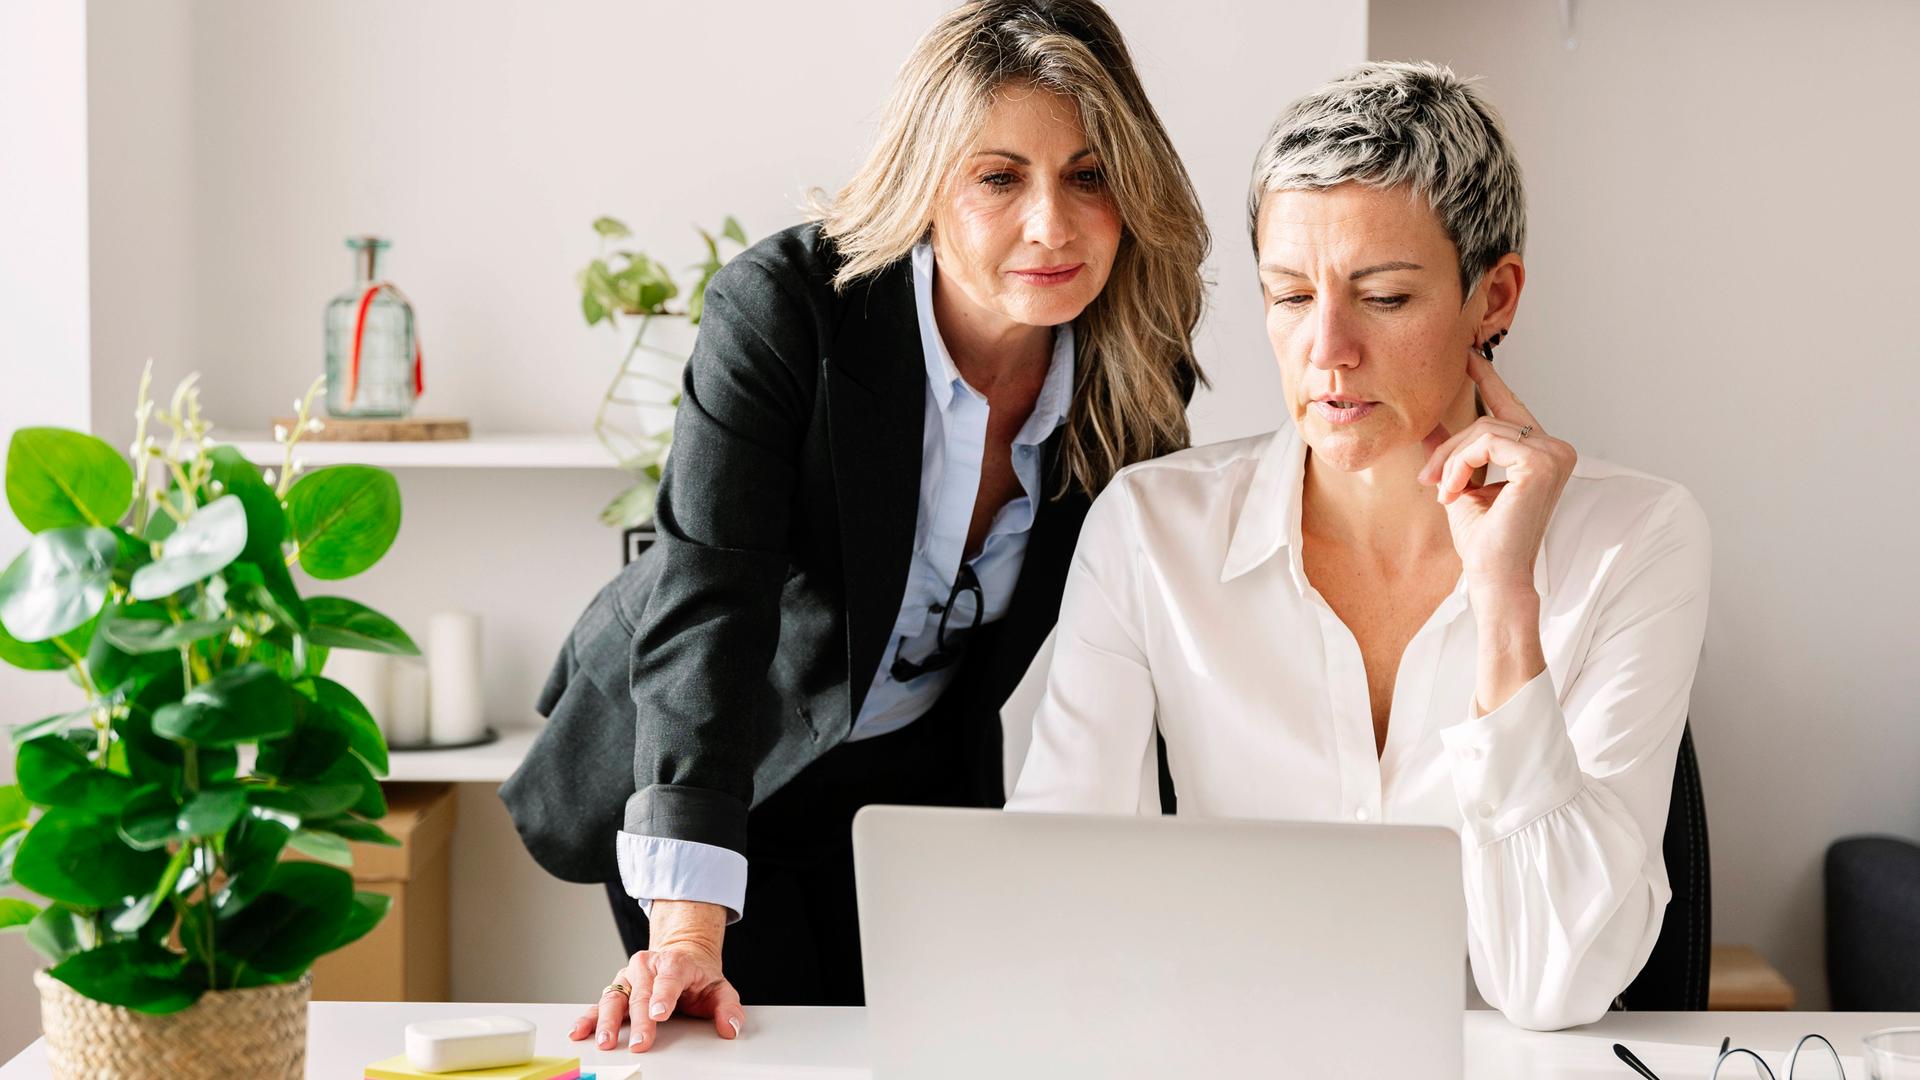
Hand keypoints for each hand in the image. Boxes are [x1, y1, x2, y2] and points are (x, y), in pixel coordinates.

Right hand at [568, 900, 743, 1052]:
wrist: (681, 957)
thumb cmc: (698, 977)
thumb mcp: (720, 988)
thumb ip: (728, 1007)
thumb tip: (730, 1027)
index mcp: (674, 963)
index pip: (668, 978)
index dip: (663, 996)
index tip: (659, 1014)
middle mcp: (647, 966)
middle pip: (641, 994)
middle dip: (639, 1020)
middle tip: (640, 1042)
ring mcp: (629, 977)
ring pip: (615, 997)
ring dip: (607, 1021)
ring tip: (605, 1041)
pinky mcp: (617, 989)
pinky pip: (599, 1003)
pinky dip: (589, 1017)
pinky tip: (580, 1031)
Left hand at [1417, 346, 1575, 592]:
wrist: (1494, 576)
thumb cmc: (1483, 540)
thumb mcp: (1460, 483)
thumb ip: (1451, 452)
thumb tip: (1427, 422)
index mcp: (1542, 452)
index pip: (1510, 406)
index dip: (1488, 378)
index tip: (1466, 354)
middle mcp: (1556, 448)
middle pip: (1488, 419)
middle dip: (1450, 448)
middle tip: (1429, 481)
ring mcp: (1554, 453)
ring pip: (1483, 429)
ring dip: (1451, 460)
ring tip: (1444, 492)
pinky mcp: (1541, 462)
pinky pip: (1485, 442)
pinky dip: (1460, 465)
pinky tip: (1455, 491)